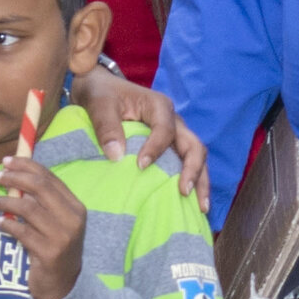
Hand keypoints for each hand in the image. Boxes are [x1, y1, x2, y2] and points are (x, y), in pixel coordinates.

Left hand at [0, 134, 88, 298]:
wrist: (63, 286)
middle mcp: (72, 220)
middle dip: (15, 178)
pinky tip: (0, 224)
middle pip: (39, 188)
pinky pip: (21, 232)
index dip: (26, 166)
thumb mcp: (56, 222)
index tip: (7, 162)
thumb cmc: (54, 248)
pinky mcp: (49, 253)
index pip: (50, 178)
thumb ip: (42, 202)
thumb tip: (15, 177)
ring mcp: (62, 237)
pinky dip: (7, 225)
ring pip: (28, 208)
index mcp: (76, 207)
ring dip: (6, 202)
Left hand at [77, 67, 208, 199]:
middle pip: (194, 146)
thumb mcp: (98, 105)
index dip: (156, 149)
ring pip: (196, 157)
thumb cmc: (101, 95)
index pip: (166, 130)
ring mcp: (174, 135)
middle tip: (185, 193)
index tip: (140, 166)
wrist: (100, 90)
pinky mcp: (169, 147)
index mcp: (159, 106)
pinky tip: (189, 204)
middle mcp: (173, 121)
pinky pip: (185, 164)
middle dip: (193, 170)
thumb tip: (117, 156)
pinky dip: (191, 182)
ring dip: (200, 181)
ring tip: (201, 208)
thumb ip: (106, 126)